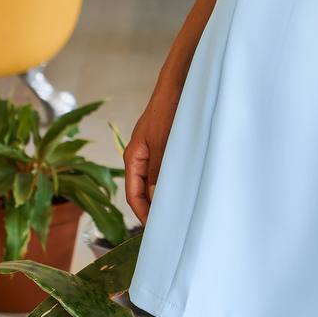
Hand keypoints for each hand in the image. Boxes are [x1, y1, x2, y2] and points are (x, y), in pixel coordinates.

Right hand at [124, 89, 179, 225]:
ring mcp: (152, 152)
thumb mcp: (163, 143)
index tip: (155, 229)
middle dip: (153, 208)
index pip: (133, 194)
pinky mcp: (165, 147)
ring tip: (177, 212)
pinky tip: (184, 189)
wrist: (177, 87)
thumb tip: (155, 200)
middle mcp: (140, 157)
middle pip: (142, 191)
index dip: (143, 213)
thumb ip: (158, 171)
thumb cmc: (167, 112)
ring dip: (163, 196)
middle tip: (169, 225)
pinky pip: (164, 171)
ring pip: (155, 182)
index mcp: (133, 158)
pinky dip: (170, 183)